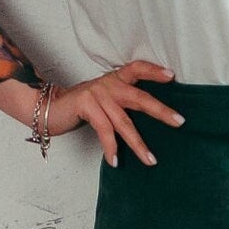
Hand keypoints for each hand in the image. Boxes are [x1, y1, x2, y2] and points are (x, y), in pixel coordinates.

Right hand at [45, 59, 184, 166]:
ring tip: (150, 159)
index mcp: (115, 79)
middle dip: (161, 111)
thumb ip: (122, 103)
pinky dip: (111, 147)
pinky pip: (104, 130)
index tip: (172, 77)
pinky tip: (115, 161)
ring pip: (124, 122)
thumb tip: (150, 117)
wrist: (49, 108)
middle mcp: (108, 84)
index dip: (154, 71)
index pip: (137, 68)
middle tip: (179, 122)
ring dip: (138, 144)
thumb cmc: (80, 107)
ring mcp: (97, 94)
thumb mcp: (104, 100)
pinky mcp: (86, 105)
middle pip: (139, 98)